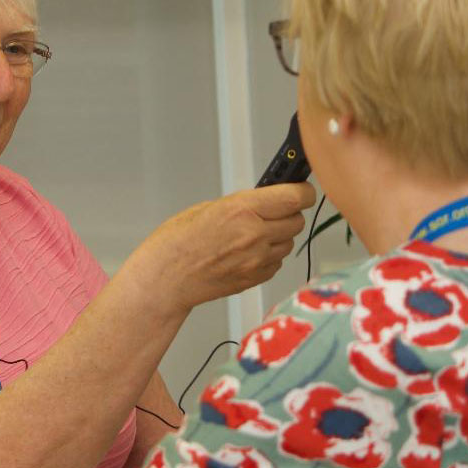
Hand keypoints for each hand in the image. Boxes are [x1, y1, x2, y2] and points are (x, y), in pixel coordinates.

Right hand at [125, 182, 315, 314]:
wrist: (165, 279)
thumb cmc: (177, 241)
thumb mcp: (209, 207)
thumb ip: (243, 204)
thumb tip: (268, 201)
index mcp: (242, 210)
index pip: (296, 197)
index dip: (302, 191)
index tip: (299, 189)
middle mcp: (255, 235)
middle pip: (297, 220)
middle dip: (288, 214)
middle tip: (272, 212)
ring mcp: (257, 260)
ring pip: (289, 242)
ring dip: (279, 236)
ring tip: (255, 234)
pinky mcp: (255, 279)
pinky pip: (277, 262)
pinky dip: (269, 255)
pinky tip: (248, 252)